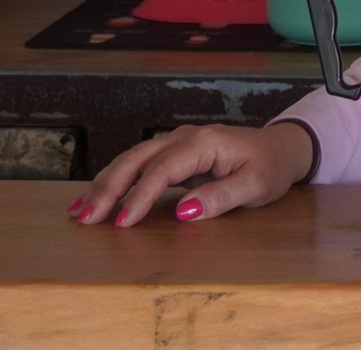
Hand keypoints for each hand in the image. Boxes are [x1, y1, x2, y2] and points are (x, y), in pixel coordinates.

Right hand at [68, 121, 313, 226]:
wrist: (280, 148)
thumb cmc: (270, 167)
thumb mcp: (256, 187)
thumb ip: (220, 198)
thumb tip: (183, 212)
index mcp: (205, 143)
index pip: (162, 170)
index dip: (139, 196)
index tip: (121, 223)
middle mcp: (185, 137)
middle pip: (137, 159)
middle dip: (108, 188)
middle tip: (85, 218)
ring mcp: (177, 142)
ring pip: (132, 160)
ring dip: (105, 184)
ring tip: (80, 212)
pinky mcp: (173, 153)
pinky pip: (138, 165)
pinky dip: (115, 180)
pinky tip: (97, 197)